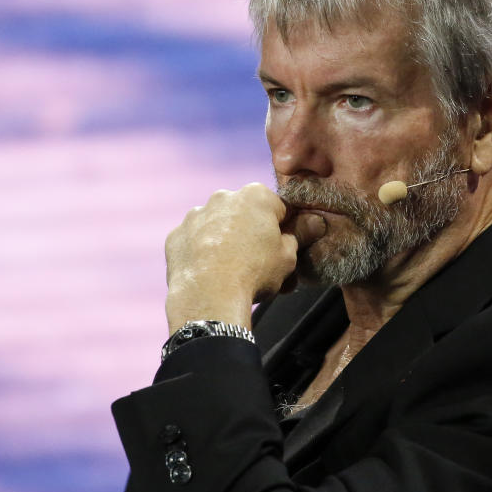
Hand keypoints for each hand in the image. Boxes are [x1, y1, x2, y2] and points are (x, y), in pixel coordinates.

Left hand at [164, 183, 324, 332]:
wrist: (209, 295)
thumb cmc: (255, 272)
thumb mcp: (288, 256)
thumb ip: (300, 235)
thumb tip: (315, 222)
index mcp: (256, 196)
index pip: (279, 208)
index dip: (286, 229)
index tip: (286, 248)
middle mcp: (223, 197)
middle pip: (245, 214)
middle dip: (253, 233)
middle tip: (260, 263)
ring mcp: (196, 215)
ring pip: (218, 225)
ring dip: (226, 241)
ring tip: (233, 272)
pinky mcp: (176, 235)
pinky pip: (195, 241)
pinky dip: (202, 253)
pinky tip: (210, 274)